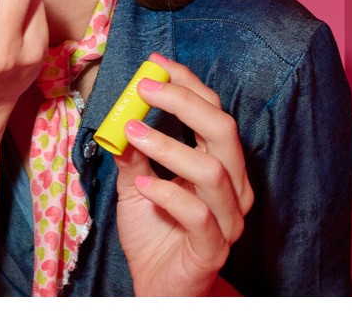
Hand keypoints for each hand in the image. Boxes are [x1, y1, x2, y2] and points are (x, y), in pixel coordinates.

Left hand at [113, 53, 253, 295]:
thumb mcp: (136, 184)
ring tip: (133, 132)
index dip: (186, 83)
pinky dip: (168, 194)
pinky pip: (199, 216)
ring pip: (212, 171)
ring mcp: (227, 218)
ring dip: (169, 145)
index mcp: (220, 163)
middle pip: (222, 131)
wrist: (159, 289)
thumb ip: (132, 152)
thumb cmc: (155, 232)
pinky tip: (142, 185)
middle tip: (144, 88)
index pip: (212, 111)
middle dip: (184, 102)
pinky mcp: (213, 248)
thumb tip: (118, 116)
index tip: (155, 63)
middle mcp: (232, 186)